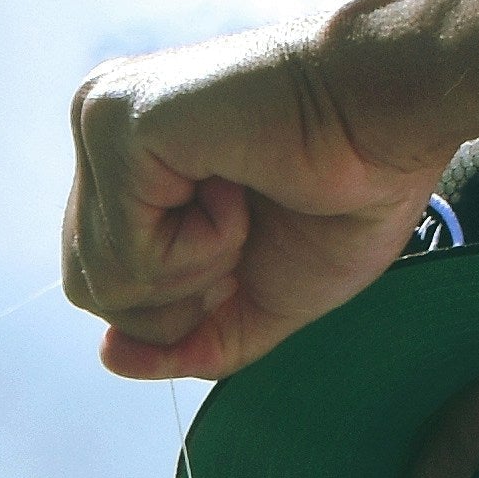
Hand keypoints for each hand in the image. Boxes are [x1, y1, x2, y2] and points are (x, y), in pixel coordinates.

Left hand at [64, 22, 449, 383]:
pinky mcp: (117, 124)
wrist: (388, 120)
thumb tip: (110, 357)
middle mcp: (101, 132)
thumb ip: (188, 339)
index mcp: (127, 162)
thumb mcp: (258, 299)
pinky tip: (236, 183)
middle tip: (248, 223)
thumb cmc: (345, 192)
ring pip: (101, 278)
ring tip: (244, 198)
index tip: (248, 238)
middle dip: (182, 295)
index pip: (102, 282)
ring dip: (198, 268)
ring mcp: (102, 121)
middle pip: (90, 288)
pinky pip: (127, 254)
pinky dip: (199, 247)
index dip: (181, 302)